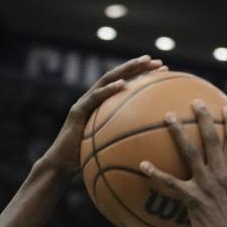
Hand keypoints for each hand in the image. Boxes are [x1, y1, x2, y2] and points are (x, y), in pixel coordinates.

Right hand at [40, 55, 164, 176]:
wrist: (62, 165)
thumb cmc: (88, 158)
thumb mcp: (113, 146)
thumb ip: (127, 138)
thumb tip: (154, 143)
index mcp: (103, 105)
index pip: (126, 84)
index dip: (143, 75)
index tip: (164, 71)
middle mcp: (94, 99)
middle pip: (118, 76)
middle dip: (138, 66)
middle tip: (158, 61)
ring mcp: (84, 103)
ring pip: (107, 80)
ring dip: (127, 70)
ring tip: (144, 63)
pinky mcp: (77, 112)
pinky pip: (95, 99)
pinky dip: (109, 90)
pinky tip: (123, 85)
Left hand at [139, 101, 226, 226]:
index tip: (225, 108)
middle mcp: (221, 175)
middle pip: (213, 140)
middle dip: (205, 118)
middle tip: (195, 101)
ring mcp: (206, 185)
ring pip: (190, 152)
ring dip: (178, 133)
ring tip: (168, 117)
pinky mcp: (192, 198)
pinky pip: (170, 183)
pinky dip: (155, 173)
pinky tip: (142, 165)